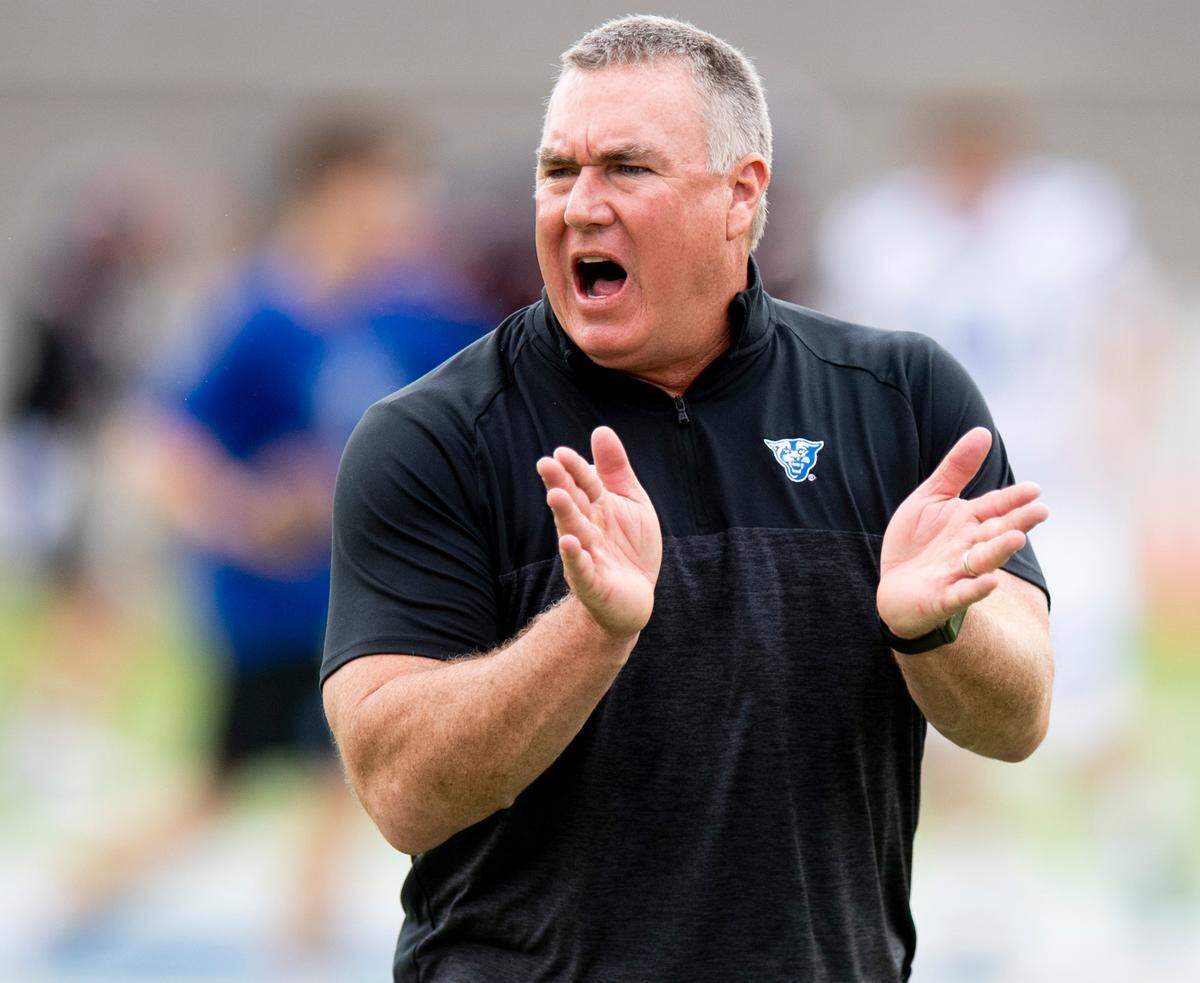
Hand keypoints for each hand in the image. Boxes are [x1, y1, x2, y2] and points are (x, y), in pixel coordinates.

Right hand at [536, 427, 662, 639]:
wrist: (634, 597)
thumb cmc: (630, 546)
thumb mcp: (631, 502)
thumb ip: (616, 470)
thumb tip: (600, 430)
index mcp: (596, 508)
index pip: (585, 484)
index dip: (575, 469)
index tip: (562, 452)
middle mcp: (586, 529)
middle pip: (573, 504)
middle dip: (560, 484)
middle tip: (545, 464)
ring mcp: (586, 556)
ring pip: (573, 532)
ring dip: (564, 514)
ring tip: (556, 496)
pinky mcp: (592, 584)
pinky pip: (582, 569)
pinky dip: (575, 557)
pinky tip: (570, 543)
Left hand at [877, 427, 1048, 639]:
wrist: (895, 585)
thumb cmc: (917, 542)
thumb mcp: (931, 498)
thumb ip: (956, 469)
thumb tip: (983, 431)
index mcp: (969, 522)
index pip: (996, 507)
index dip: (1013, 499)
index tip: (1034, 489)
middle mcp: (969, 546)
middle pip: (996, 533)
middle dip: (1017, 523)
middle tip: (1040, 511)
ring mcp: (958, 573)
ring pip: (983, 561)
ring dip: (999, 550)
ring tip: (1017, 539)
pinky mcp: (941, 597)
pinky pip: (961, 593)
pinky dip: (975, 588)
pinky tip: (989, 582)